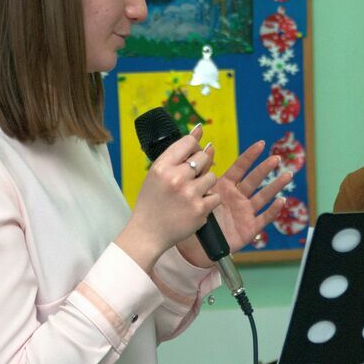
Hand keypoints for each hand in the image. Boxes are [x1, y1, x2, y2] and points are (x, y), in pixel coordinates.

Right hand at [117, 124, 219, 272]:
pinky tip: (195, 206)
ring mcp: (189, 194)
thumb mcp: (157, 173)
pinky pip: (215, 197)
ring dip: (205, 185)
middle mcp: (176, 178)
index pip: (189, 142)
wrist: (147, 233)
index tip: (192, 153)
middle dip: (201, 166)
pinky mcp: (200, 210)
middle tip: (190, 178)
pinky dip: (208, 202)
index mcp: (162, 166)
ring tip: (191, 194)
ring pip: (212, 177)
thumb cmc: (152, 201)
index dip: (194, 146)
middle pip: (204, 158)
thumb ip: (177, 153)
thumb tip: (199, 130)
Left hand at [176, 140, 291, 268]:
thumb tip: (207, 147)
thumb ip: (204, 172)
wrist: (196, 245)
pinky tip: (281, 201)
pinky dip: (273, 210)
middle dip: (265, 168)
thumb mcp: (199, 193)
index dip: (250, 156)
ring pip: (263, 196)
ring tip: (287, 175)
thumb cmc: (197, 218)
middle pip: (254, 180)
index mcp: (225, 187)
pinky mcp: (250, 228)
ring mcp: (245, 212)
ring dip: (275, 186)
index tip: (261, 144)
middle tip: (276, 158)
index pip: (240, 168)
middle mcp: (237, 197)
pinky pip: (264, 218)